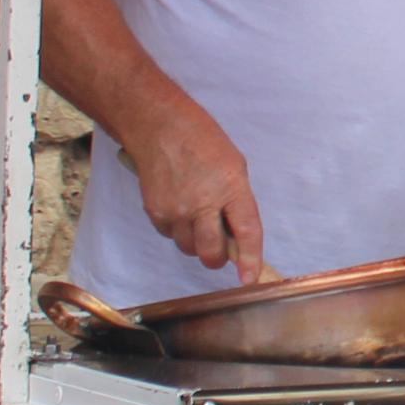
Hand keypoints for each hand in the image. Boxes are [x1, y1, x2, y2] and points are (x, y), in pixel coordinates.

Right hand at [131, 100, 270, 281]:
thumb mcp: (234, 167)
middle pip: (211, 253)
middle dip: (217, 257)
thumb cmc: (202, 141)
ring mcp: (176, 210)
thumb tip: (237, 234)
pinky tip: (179, 206)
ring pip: (189, 248)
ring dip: (196, 241)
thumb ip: (237, 201)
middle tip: (220, 246)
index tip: (250, 278)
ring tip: (196, 214)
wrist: (159, 127)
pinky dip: (178, 230)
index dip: (250, 259)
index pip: (246, 232)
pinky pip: (171, 236)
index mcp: (231, 188)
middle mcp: (202, 203)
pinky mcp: (154, 213)